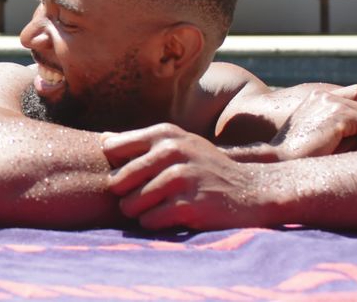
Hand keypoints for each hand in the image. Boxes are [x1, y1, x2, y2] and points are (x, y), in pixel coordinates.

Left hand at [102, 124, 271, 229]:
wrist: (253, 192)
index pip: (112, 148)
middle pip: (117, 180)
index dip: (116, 167)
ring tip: (160, 208)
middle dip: (126, 195)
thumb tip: (102, 139)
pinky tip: (172, 218)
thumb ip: (142, 143)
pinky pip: (149, 221)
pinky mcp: (189, 205)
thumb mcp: (180, 144)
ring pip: (130, 204)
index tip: (132, 176)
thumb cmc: (207, 169)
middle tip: (145, 199)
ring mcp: (181, 177)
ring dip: (140, 213)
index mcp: (165, 134)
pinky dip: (155, 224)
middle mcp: (171, 151)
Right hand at [272, 84, 356, 159]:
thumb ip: (343, 126)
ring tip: (346, 153)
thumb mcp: (320, 137)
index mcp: (318, 98)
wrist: (276, 164)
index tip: (344, 141)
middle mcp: (325, 95)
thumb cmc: (298, 160)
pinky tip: (347, 154)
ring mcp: (332, 102)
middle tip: (346, 152)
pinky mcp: (340, 115)